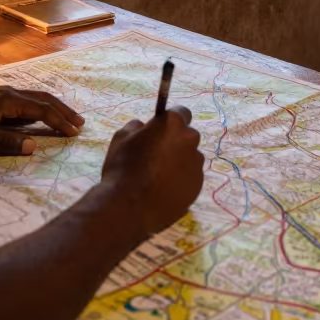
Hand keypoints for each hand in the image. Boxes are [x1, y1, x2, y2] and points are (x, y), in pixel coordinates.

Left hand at [0, 87, 84, 154]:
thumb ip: (6, 142)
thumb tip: (34, 146)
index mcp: (6, 101)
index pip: (41, 110)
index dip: (59, 121)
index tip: (74, 132)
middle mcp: (8, 93)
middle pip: (43, 99)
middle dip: (63, 111)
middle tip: (80, 123)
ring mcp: (2, 94)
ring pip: (35, 98)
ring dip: (54, 107)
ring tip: (68, 118)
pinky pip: (26, 101)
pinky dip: (41, 108)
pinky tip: (42, 115)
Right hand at [101, 106, 203, 237]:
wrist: (130, 207)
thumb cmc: (123, 168)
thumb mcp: (121, 138)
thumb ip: (136, 127)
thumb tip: (143, 126)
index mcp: (173, 124)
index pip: (181, 112)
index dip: (170, 121)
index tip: (160, 130)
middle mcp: (190, 140)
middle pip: (187, 136)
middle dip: (175, 141)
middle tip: (157, 154)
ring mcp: (196, 164)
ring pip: (190, 157)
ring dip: (179, 161)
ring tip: (159, 176)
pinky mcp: (198, 185)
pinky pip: (190, 176)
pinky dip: (181, 179)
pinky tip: (164, 189)